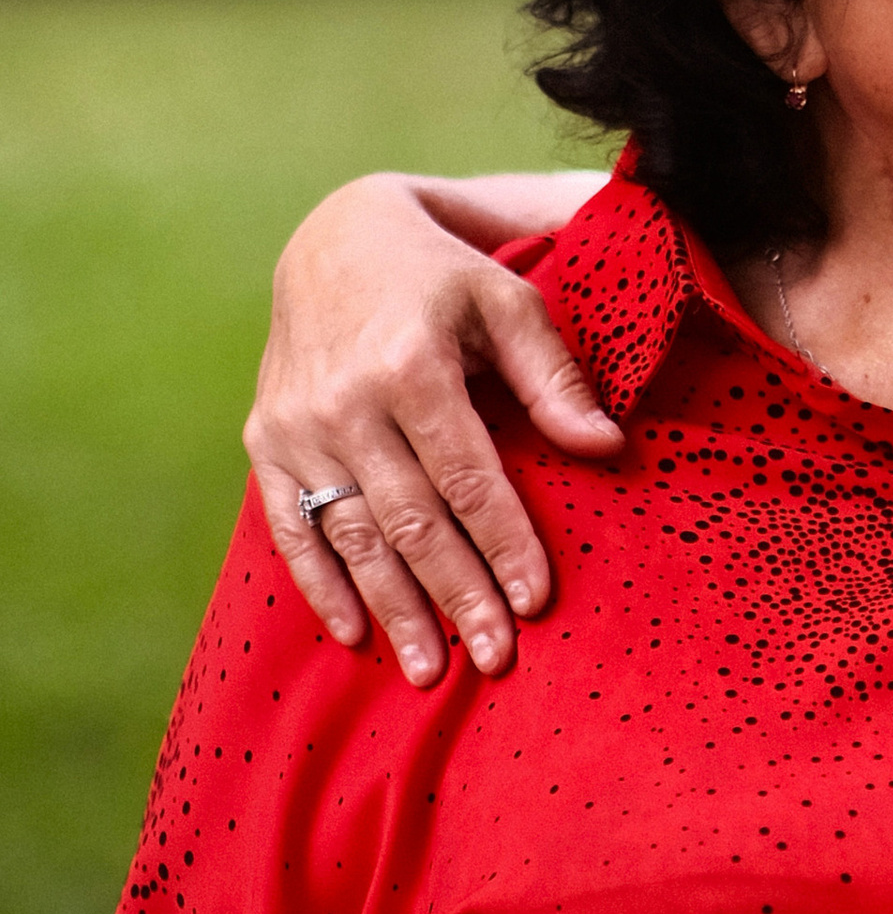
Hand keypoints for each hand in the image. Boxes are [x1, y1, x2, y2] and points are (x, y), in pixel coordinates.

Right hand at [244, 173, 620, 687]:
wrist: (333, 240)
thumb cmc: (442, 276)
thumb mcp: (507, 301)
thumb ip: (554, 376)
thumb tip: (606, 448)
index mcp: (411, 364)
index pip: (466, 475)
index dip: (502, 541)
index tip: (536, 600)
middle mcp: (346, 401)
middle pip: (410, 520)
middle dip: (456, 595)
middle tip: (495, 660)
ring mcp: (297, 426)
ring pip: (351, 537)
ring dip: (392, 609)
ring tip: (430, 673)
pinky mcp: (265, 440)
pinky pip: (292, 527)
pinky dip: (321, 585)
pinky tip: (355, 634)